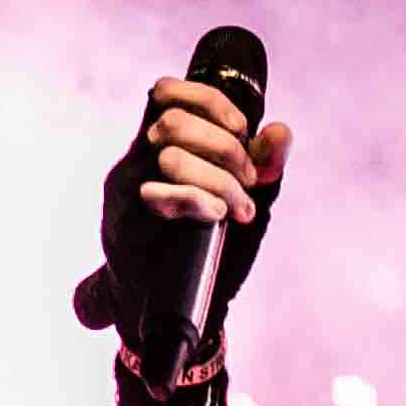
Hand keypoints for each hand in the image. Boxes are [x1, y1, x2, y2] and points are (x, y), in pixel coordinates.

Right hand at [101, 80, 293, 346]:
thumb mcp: (243, 202)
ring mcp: (127, 194)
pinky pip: (156, 196)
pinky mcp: (124, 227)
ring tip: (238, 210)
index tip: (242, 129)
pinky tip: (218, 216)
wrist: (173, 312)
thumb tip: (280, 131)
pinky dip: (198, 200)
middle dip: (225, 148)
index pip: (165, 93)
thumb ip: (262, 168)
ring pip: (169, 155)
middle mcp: (136, 163)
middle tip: (249, 183)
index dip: (207, 101)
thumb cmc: (206, 251)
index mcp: (158, 147)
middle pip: (173, 121)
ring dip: (219, 179)